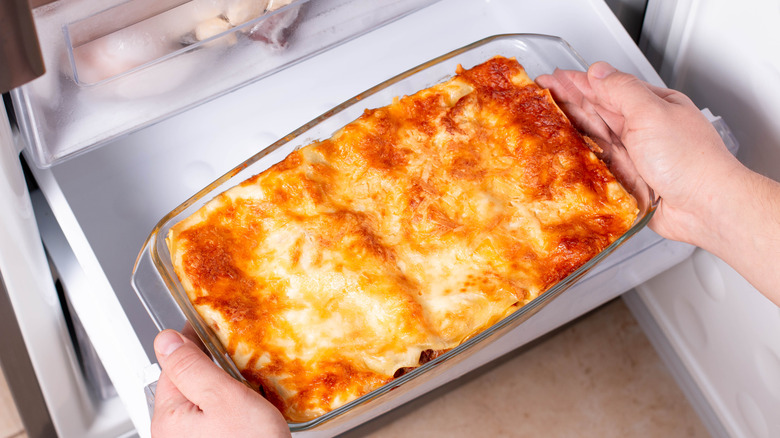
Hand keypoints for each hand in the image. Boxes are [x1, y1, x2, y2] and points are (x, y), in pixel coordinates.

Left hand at [151, 329, 290, 437]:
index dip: (194, 341)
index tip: (211, 326)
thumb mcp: (223, 398)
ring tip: (249, 383)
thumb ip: (192, 367)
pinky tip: (250, 410)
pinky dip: (233, 410)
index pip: (173, 364)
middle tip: (238, 355)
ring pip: (204, 402)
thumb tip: (166, 340)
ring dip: (224, 389)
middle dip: (212, 367)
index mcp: (168, 416)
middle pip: (188, 384)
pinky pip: (216, 421)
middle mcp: (172, 434)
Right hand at [538, 62, 779, 305]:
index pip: (608, 88)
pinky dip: (581, 160)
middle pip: (598, 111)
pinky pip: (599, 167)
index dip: (578, 82)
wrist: (706, 206)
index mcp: (653, 105)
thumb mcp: (652, 113)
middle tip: (539, 96)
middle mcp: (643, 128)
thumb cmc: (688, 159)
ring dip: (571, 129)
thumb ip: (621, 91)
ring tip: (544, 121)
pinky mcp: (629, 181)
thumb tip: (598, 72)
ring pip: (595, 138)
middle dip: (569, 102)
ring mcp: (636, 155)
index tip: (551, 79)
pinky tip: (564, 155)